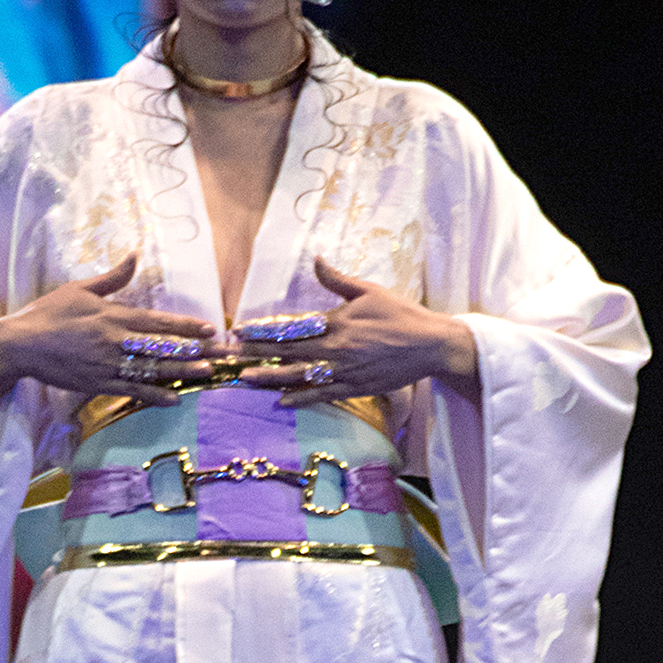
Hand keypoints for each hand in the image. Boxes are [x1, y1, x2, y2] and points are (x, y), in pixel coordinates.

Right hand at [0, 254, 216, 408]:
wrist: (20, 345)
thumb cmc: (48, 313)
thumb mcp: (80, 289)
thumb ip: (112, 278)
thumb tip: (134, 255)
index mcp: (112, 315)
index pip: (157, 321)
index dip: (185, 326)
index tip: (210, 329)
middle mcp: (114, 340)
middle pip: (161, 347)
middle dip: (193, 351)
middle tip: (220, 356)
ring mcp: (106, 364)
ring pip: (150, 370)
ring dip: (180, 373)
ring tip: (205, 375)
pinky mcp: (96, 384)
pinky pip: (130, 391)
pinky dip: (153, 395)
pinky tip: (174, 398)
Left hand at [237, 256, 478, 402]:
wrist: (432, 345)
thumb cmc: (401, 314)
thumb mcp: (369, 291)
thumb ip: (338, 280)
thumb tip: (317, 260)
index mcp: (338, 322)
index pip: (292, 327)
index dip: (263, 330)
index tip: (239, 331)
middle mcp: (337, 349)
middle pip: (289, 353)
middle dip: (257, 355)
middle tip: (230, 358)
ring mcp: (346, 371)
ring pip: (301, 376)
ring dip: (272, 379)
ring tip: (246, 379)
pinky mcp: (356, 387)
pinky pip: (324, 394)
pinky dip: (302, 398)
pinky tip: (282, 401)